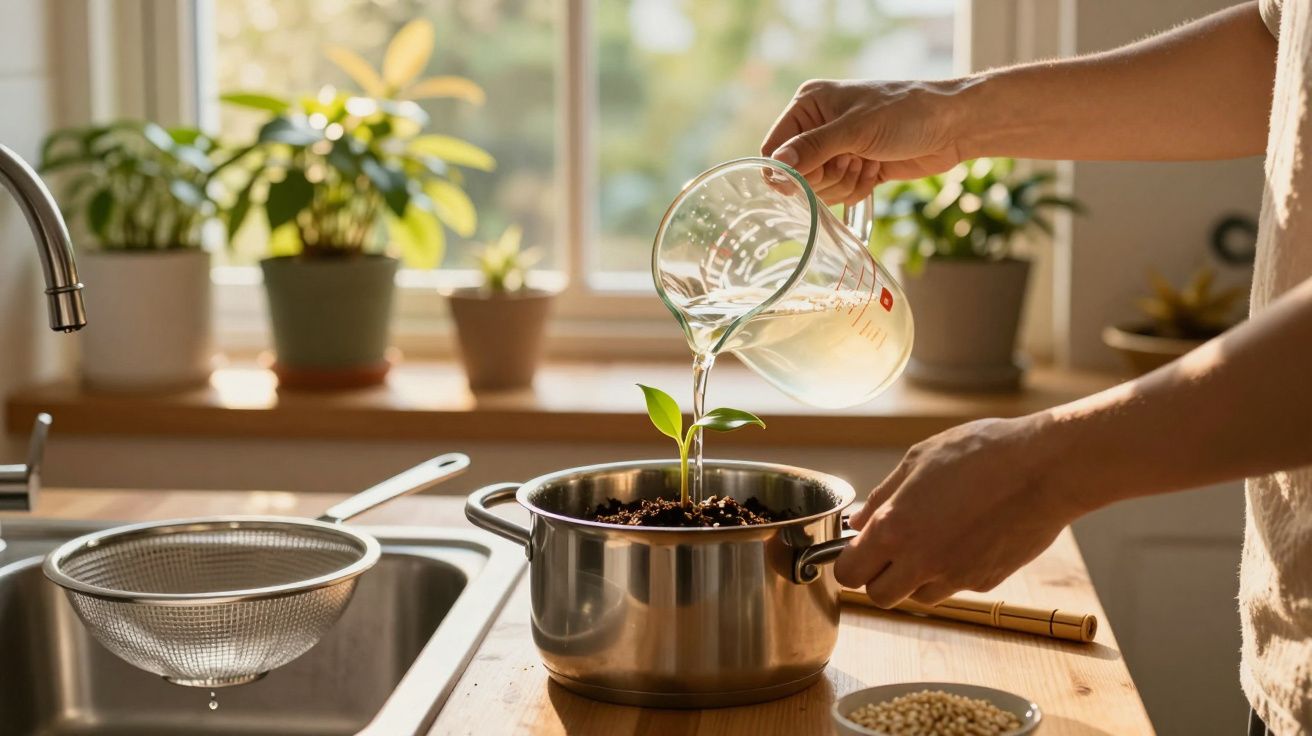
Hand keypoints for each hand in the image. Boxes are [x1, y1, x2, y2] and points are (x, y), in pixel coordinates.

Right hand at [760, 79, 969, 204]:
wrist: (953, 126)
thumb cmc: (906, 113)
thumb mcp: (856, 129)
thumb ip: (813, 148)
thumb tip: (775, 167)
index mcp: (810, 104)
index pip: (775, 148)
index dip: (788, 170)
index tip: (811, 176)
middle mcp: (818, 126)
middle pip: (797, 174)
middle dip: (826, 176)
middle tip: (852, 159)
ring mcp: (837, 149)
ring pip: (819, 188)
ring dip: (845, 183)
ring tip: (868, 161)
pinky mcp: (855, 168)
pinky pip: (840, 193)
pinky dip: (858, 188)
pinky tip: (876, 170)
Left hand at [834, 416, 1082, 606]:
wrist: (1045, 469)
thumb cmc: (981, 453)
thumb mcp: (919, 459)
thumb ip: (883, 495)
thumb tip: (859, 522)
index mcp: (895, 528)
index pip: (848, 574)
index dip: (849, 562)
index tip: (858, 548)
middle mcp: (921, 561)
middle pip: (879, 597)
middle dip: (878, 577)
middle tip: (892, 549)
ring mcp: (955, 577)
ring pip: (918, 596)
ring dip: (916, 577)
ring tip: (934, 538)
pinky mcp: (985, 582)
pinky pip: (956, 587)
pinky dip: (953, 571)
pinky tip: (968, 537)